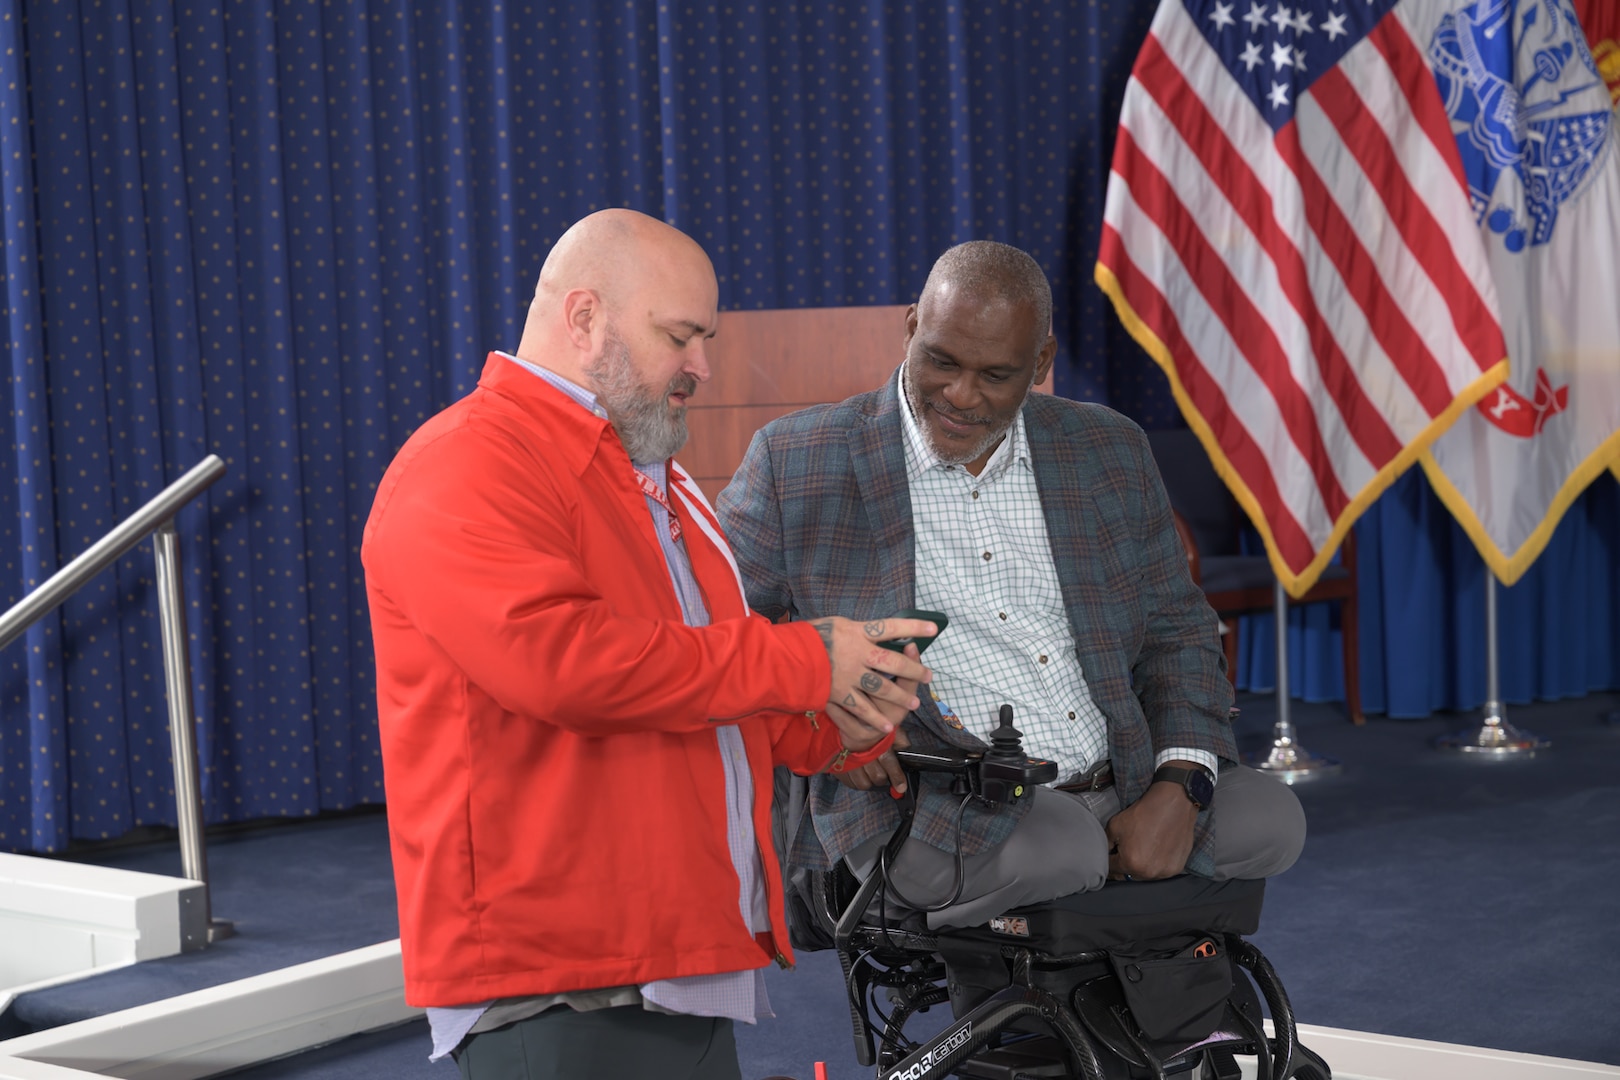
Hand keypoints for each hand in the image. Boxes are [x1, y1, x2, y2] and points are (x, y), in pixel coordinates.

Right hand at [809, 616, 934, 747]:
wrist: (782, 658)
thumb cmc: (806, 637)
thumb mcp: (832, 624)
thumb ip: (853, 631)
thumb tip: (871, 633)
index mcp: (856, 631)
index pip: (890, 626)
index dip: (913, 627)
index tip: (933, 629)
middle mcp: (857, 653)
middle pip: (892, 662)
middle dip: (913, 670)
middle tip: (928, 676)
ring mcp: (850, 675)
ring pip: (882, 688)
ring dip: (900, 697)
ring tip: (914, 704)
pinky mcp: (839, 693)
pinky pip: (862, 708)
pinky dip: (875, 718)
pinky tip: (886, 726)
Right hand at [833, 722, 911, 792]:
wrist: (844, 720)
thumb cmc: (868, 725)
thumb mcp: (887, 728)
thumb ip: (899, 740)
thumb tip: (907, 751)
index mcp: (876, 743)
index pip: (889, 763)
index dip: (897, 777)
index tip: (901, 787)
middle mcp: (862, 753)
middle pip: (877, 777)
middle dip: (883, 778)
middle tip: (883, 773)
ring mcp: (849, 761)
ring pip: (864, 783)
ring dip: (870, 780)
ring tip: (870, 773)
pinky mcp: (839, 766)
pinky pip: (851, 783)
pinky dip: (857, 782)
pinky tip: (860, 773)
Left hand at [1105, 775, 1198, 880]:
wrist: (1172, 804)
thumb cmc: (1145, 813)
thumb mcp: (1115, 825)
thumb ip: (1106, 843)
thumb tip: (1105, 852)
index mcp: (1131, 863)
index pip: (1112, 869)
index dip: (1108, 860)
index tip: (1110, 856)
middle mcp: (1149, 872)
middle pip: (1129, 874)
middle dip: (1125, 865)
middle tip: (1126, 851)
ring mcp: (1165, 872)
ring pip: (1146, 875)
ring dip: (1141, 867)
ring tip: (1142, 850)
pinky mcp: (1177, 868)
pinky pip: (1161, 871)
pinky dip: (1156, 864)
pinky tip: (1156, 851)